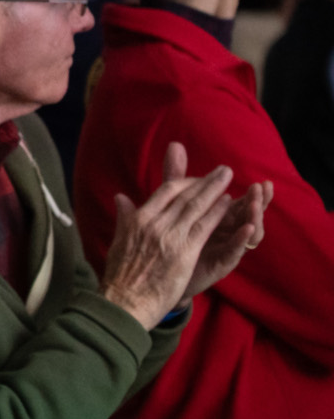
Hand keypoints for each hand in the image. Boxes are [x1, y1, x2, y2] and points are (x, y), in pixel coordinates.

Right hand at [100, 143, 237, 329]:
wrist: (125, 302)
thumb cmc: (119, 277)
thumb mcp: (117, 241)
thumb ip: (124, 218)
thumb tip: (120, 197)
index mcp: (137, 220)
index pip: (165, 192)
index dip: (184, 182)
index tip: (197, 179)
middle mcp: (153, 223)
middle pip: (183, 195)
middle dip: (204, 180)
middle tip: (222, 170)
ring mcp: (169, 236)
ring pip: (195, 207)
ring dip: (214, 190)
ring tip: (227, 177)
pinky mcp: (184, 251)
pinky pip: (204, 226)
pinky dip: (216, 212)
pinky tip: (228, 203)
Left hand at [163, 144, 272, 298]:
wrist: (156, 274)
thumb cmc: (169, 238)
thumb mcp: (171, 202)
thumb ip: (175, 176)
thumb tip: (174, 144)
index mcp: (218, 216)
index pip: (238, 201)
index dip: (251, 193)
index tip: (260, 181)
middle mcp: (225, 230)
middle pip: (246, 213)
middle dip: (256, 201)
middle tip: (263, 188)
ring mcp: (223, 247)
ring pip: (246, 231)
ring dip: (253, 217)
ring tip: (254, 205)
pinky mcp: (219, 262)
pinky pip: (234, 250)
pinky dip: (241, 239)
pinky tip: (247, 229)